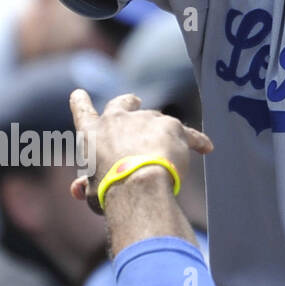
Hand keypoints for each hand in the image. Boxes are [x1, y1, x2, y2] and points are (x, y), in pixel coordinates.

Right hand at [68, 89, 211, 213]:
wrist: (138, 186)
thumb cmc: (110, 192)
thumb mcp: (92, 192)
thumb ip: (87, 185)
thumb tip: (77, 189)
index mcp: (92, 134)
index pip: (82, 113)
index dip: (80, 103)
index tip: (79, 94)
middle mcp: (117, 119)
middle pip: (124, 103)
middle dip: (129, 102)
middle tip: (136, 101)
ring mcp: (145, 119)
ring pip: (158, 121)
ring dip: (164, 131)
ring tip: (175, 148)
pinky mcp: (171, 126)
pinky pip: (188, 134)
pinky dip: (197, 141)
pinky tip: (206, 148)